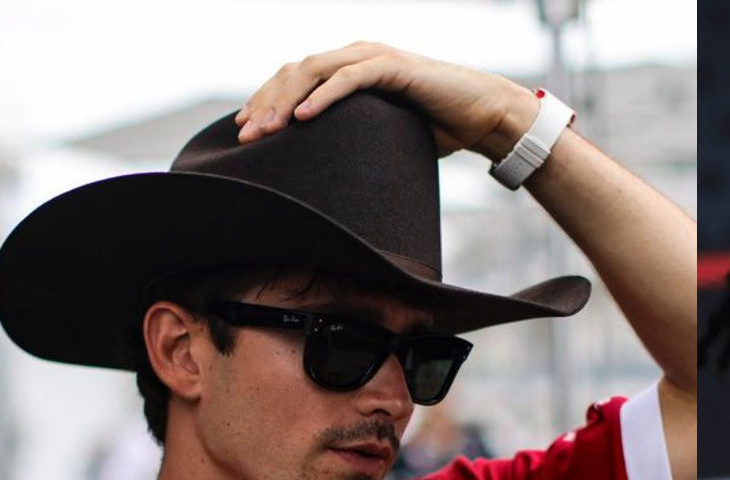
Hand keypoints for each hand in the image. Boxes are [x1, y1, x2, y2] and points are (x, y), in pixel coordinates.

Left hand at [234, 42, 534, 159]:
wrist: (484, 117)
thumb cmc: (439, 129)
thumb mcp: (385, 137)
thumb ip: (357, 140)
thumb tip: (330, 175)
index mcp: (351, 68)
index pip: (296, 79)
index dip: (267, 102)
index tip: (246, 131)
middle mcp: (356, 55)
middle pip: (295, 72)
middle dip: (267, 104)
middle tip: (247, 137)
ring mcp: (373, 57)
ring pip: (314, 71)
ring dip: (286, 101)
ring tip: (268, 130)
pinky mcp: (392, 67)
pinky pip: (349, 78)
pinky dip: (324, 96)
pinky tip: (304, 118)